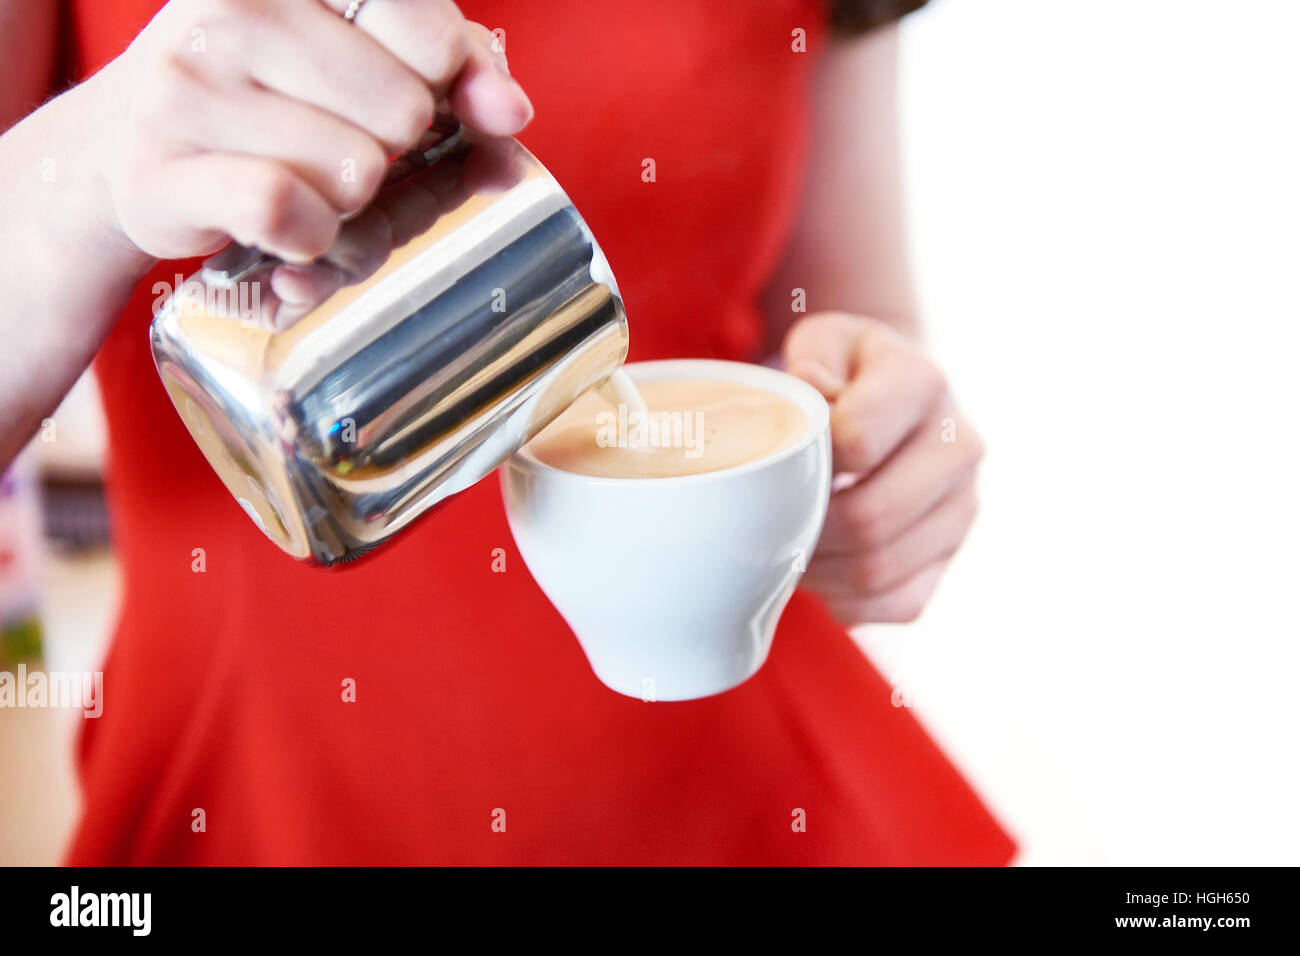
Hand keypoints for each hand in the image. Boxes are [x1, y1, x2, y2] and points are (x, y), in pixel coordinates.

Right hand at [95, 0, 529, 264]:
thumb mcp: (366, 51)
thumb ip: (455, 64)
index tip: (406, 87)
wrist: (133, 143)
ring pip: (355, 171)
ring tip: (303, 175)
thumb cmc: (274, 90)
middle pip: (403, 112)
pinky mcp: (163, 172)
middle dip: (389, 146)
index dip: (440, 80)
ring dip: (349, 199)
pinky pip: (289, 212)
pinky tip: (294, 225)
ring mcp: (188, 86)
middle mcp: (230, 8)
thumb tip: (509, 110)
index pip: (433, 34)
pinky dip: (312, 240)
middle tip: (337, 138)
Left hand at [784, 312, 984, 624]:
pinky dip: (848, 602)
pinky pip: (900, 603)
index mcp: (923, 383)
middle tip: (765, 524)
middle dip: (806, 529)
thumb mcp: (822, 343)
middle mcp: (959, 446)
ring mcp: (963, 506)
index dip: (804, 461)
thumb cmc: (844, 370)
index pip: (857, 441)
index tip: (776, 461)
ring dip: (819, 571)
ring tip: (786, 546)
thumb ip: (808, 364)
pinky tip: (821, 574)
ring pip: (880, 569)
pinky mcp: (952, 555)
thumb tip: (807, 410)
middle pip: (870, 518)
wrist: (896, 394)